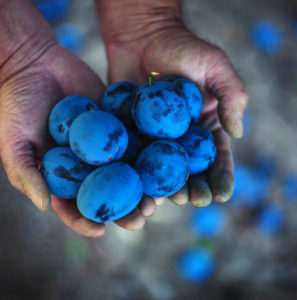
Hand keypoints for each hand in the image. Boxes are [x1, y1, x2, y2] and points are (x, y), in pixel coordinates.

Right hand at [0, 41, 150, 236]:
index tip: (99, 231)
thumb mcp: (14, 142)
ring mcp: (105, 144)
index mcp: (63, 174)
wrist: (34, 64)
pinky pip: (135, 139)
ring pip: (127, 171)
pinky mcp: (118, 123)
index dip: (85, 220)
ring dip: (143, 187)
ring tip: (157, 200)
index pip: (74, 205)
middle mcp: (87, 163)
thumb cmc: (17, 105)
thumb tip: (45, 206)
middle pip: (108, 193)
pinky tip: (161, 164)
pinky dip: (148, 153)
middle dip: (124, 210)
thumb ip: (27, 174)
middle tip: (141, 219)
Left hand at [105, 26, 247, 206]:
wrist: (142, 37)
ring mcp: (156, 137)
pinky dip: (140, 174)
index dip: (221, 176)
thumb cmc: (182, 48)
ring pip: (164, 170)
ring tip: (172, 200)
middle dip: (196, 188)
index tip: (222, 195)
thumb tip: (238, 133)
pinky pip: (137, 157)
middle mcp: (181, 136)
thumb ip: (232, 97)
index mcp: (205, 125)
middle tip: (196, 201)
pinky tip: (143, 188)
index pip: (216, 156)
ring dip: (169, 188)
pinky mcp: (133, 133)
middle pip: (191, 169)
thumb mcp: (215, 66)